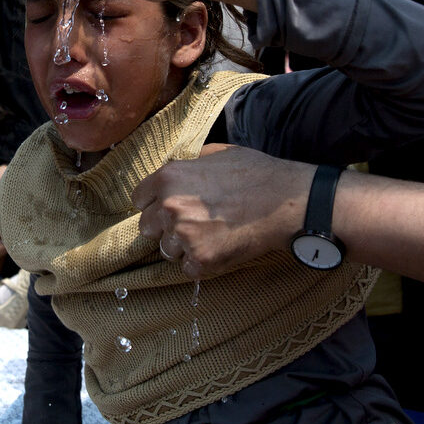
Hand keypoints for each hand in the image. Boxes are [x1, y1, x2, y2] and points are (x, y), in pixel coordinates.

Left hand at [133, 144, 312, 278]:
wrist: (285, 201)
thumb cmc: (255, 173)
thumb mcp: (217, 154)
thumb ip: (190, 164)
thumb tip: (181, 169)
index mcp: (168, 178)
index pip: (138, 200)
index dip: (154, 204)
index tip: (167, 208)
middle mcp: (169, 206)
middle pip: (147, 228)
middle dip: (165, 227)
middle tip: (192, 223)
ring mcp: (184, 235)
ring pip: (167, 250)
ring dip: (183, 247)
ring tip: (210, 235)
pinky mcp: (201, 259)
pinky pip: (188, 269)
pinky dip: (201, 263)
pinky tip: (220, 248)